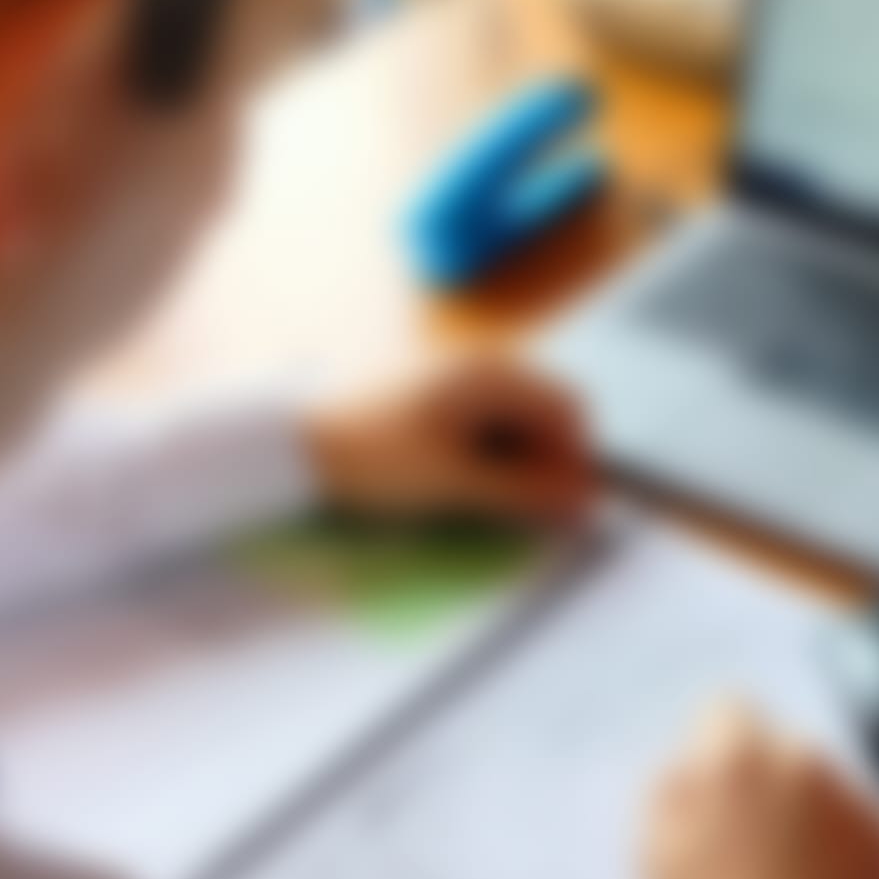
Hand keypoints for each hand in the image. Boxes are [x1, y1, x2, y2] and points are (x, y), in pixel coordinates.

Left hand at [303, 356, 595, 528]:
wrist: (295, 447)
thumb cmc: (377, 459)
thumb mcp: (458, 483)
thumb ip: (526, 493)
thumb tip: (583, 504)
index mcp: (491, 373)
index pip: (567, 408)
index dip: (575, 459)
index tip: (565, 508)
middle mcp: (479, 365)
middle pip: (543, 413)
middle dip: (546, 463)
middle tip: (530, 512)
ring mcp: (453, 378)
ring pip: (513, 422)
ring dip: (517, 463)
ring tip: (492, 503)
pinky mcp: (431, 397)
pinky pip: (481, 424)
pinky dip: (487, 456)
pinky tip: (465, 485)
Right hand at [643, 703, 878, 878]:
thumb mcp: (654, 857)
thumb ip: (667, 788)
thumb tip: (690, 757)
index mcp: (734, 762)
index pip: (725, 710)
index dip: (715, 754)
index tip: (716, 795)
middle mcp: (803, 764)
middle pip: (781, 746)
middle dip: (766, 781)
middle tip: (750, 849)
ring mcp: (854, 799)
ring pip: (826, 784)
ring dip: (810, 812)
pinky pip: (862, 823)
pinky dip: (848, 849)